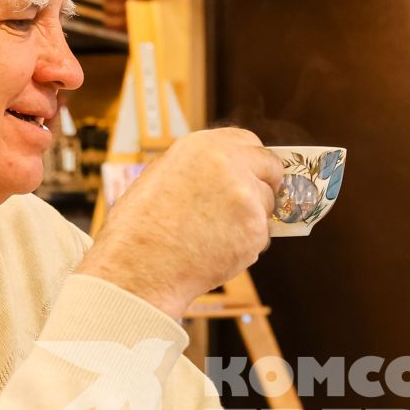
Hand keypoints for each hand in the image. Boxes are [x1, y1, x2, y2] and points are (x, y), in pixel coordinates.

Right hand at [79, 128, 280, 317]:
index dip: (252, 159)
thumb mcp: (161, 176)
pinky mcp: (256, 229)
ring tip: (215, 235)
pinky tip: (217, 251)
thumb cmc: (140, 228)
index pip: (248, 141)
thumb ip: (197, 168)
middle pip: (269, 168)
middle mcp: (229, 164)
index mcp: (202, 146)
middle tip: (251, 203)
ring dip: (251, 219)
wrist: (140, 268)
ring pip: (266, 206)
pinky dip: (246, 245)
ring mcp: (246, 196)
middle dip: (265, 184)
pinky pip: (262, 236)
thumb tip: (220, 169)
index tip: (253, 171)